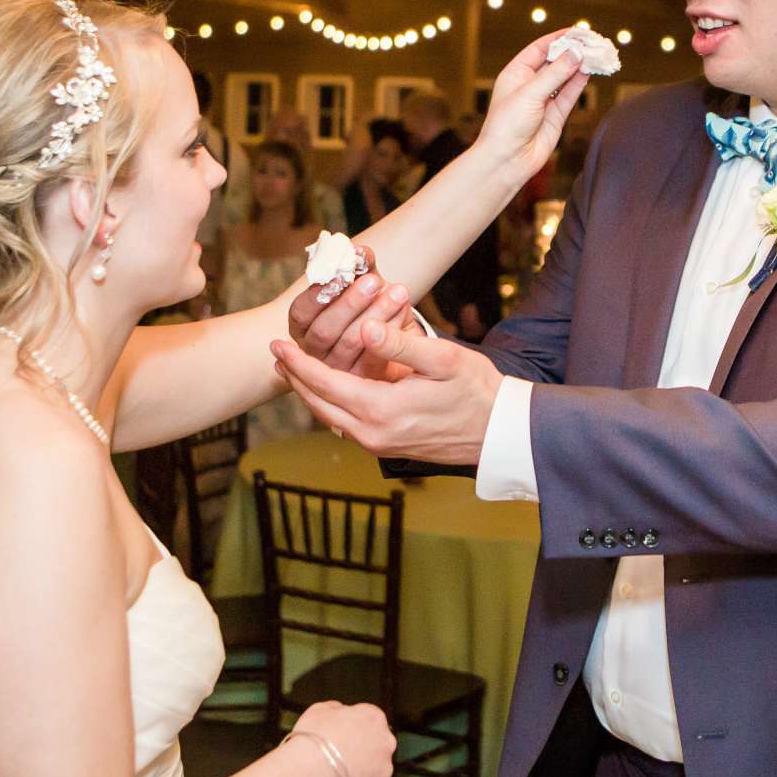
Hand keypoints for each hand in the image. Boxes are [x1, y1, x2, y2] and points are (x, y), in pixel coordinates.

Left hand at [271, 319, 500, 464]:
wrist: (500, 432)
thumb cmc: (477, 391)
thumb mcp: (443, 359)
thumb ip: (401, 345)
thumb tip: (365, 329)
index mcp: (381, 409)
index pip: (325, 384)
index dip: (298, 363)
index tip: (276, 344)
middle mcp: (373, 433)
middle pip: (320, 405)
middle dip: (296, 379)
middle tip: (276, 355)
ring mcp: (380, 444)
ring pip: (331, 418)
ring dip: (312, 393)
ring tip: (295, 371)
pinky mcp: (388, 446)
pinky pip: (348, 424)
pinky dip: (332, 404)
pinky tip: (331, 389)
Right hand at [284, 247, 420, 375]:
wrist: (394, 338)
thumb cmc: (370, 305)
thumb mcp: (363, 284)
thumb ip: (359, 267)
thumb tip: (359, 251)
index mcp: (304, 326)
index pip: (301, 312)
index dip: (318, 294)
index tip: (340, 275)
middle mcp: (314, 352)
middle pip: (324, 330)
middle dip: (350, 304)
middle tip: (375, 281)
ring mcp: (337, 370)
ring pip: (349, 343)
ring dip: (375, 314)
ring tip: (398, 292)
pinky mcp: (362, 381)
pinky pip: (373, 357)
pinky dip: (390, 331)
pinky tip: (403, 313)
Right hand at [289, 701, 395, 776]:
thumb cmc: (312, 742)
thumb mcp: (319, 710)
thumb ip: (336, 708)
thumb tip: (339, 711)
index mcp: (374, 717)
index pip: (368, 717)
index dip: (351, 725)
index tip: (339, 733)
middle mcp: (385, 742)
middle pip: (375, 743)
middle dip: (359, 747)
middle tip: (336, 754)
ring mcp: (383, 770)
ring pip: (373, 768)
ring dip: (359, 769)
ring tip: (333, 773)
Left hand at [472, 34, 589, 177]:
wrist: (507, 161)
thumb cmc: (507, 126)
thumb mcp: (530, 94)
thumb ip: (555, 74)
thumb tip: (575, 53)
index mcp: (516, 74)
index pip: (540, 49)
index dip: (558, 38)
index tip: (577, 31)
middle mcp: (530, 85)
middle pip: (555, 61)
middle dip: (573, 51)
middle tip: (591, 42)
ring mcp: (544, 100)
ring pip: (565, 77)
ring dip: (580, 66)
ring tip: (596, 54)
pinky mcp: (556, 115)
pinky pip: (570, 94)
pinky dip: (580, 82)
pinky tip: (590, 71)